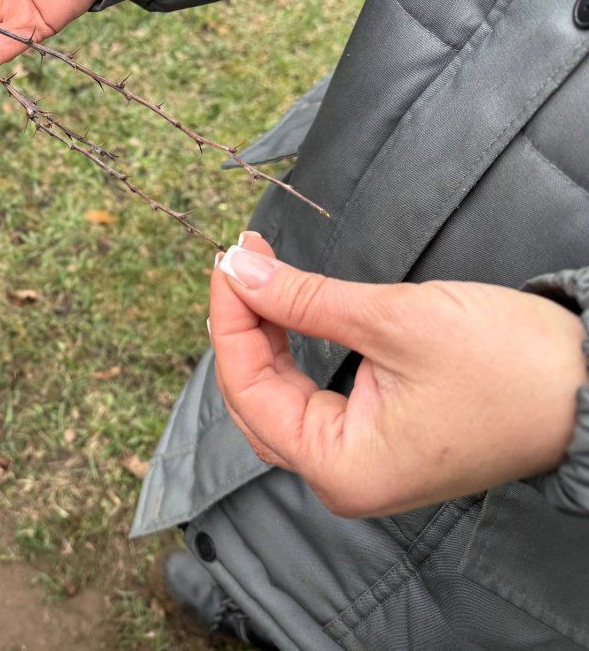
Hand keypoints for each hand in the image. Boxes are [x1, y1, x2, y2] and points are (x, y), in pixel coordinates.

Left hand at [209, 232, 587, 517]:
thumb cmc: (508, 363)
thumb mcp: (393, 319)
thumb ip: (303, 298)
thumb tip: (238, 271)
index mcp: (341, 468)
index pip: (248, 388)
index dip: (230, 319)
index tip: (228, 260)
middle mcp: (340, 478)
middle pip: (255, 397)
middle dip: (242, 324)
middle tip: (240, 259)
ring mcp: (357, 463)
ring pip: (278, 398)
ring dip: (263, 335)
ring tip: (256, 273)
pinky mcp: (375, 441)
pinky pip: (309, 399)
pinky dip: (290, 351)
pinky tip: (283, 308)